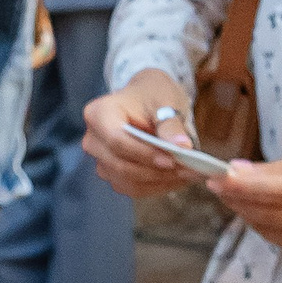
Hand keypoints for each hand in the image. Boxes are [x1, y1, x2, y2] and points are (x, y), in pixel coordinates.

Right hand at [84, 68, 196, 198]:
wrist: (146, 101)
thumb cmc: (153, 95)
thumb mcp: (165, 100)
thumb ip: (171, 125)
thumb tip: (183, 147)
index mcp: (99, 114)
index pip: (116, 141)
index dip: (144, 154)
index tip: (171, 160)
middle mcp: (93, 139)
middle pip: (120, 164)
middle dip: (155, 171)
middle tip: (188, 170)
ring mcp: (100, 159)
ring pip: (126, 181)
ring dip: (158, 182)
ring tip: (188, 174)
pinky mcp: (112, 173)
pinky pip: (132, 188)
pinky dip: (156, 186)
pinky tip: (178, 179)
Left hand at [213, 143, 281, 261]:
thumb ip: (277, 168)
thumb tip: (236, 172)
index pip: (270, 193)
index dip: (237, 186)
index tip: (214, 176)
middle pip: (264, 215)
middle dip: (235, 199)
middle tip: (218, 182)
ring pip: (267, 230)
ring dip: (246, 212)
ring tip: (236, 193)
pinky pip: (280, 240)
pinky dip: (263, 224)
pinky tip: (261, 209)